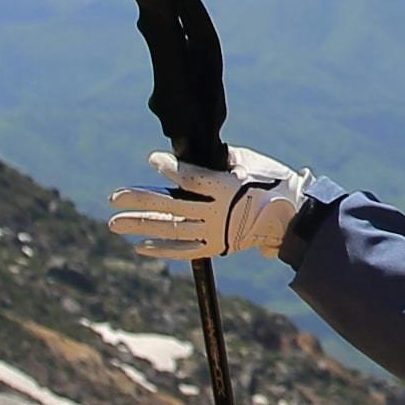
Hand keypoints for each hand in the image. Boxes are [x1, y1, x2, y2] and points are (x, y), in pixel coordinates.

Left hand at [109, 144, 310, 263]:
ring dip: (141, 226)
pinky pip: (184, 251)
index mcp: (228, 188)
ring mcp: (216, 232)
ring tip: (115, 223)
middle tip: (113, 198)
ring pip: (172, 230)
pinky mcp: (217, 247)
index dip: (170, 169)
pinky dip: (162, 249)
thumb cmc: (270, 181)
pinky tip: (139, 246)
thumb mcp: (248, 162)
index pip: (192, 178)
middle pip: (172, 207)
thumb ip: (217, 158)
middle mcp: (218, 213)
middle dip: (140, 201)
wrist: (291, 217)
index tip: (152, 160)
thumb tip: (190, 153)